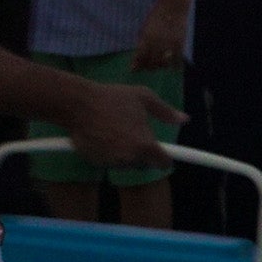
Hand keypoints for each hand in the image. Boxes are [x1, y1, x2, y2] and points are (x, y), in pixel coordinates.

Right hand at [67, 77, 181, 170]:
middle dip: (142, 153)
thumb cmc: (112, 98)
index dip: (164, 157)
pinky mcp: (95, 162)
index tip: (162, 151)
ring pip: (125, 163)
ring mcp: (111, 161)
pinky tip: (102, 136)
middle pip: (144, 164)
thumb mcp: (143, 97)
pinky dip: (108, 153)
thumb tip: (185, 119)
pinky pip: (108, 161)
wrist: (76, 103)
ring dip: (125, 153)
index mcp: (145, 145)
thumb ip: (165, 111)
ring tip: (115, 132)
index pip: (163, 163)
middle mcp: (130, 158)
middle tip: (133, 133)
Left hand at [131, 7, 183, 71]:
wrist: (172, 7)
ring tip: (160, 66)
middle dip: (148, 67)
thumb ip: (141, 42)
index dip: (136, 65)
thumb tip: (137, 57)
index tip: (134, 69)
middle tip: (148, 68)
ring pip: (163, 63)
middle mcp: (156, 42)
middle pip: (151, 62)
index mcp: (145, 38)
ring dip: (160, 67)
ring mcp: (168, 43)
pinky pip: (177, 59)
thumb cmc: (156, 17)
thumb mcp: (144, 28)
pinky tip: (174, 69)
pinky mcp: (180, 43)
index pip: (139, 56)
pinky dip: (175, 66)